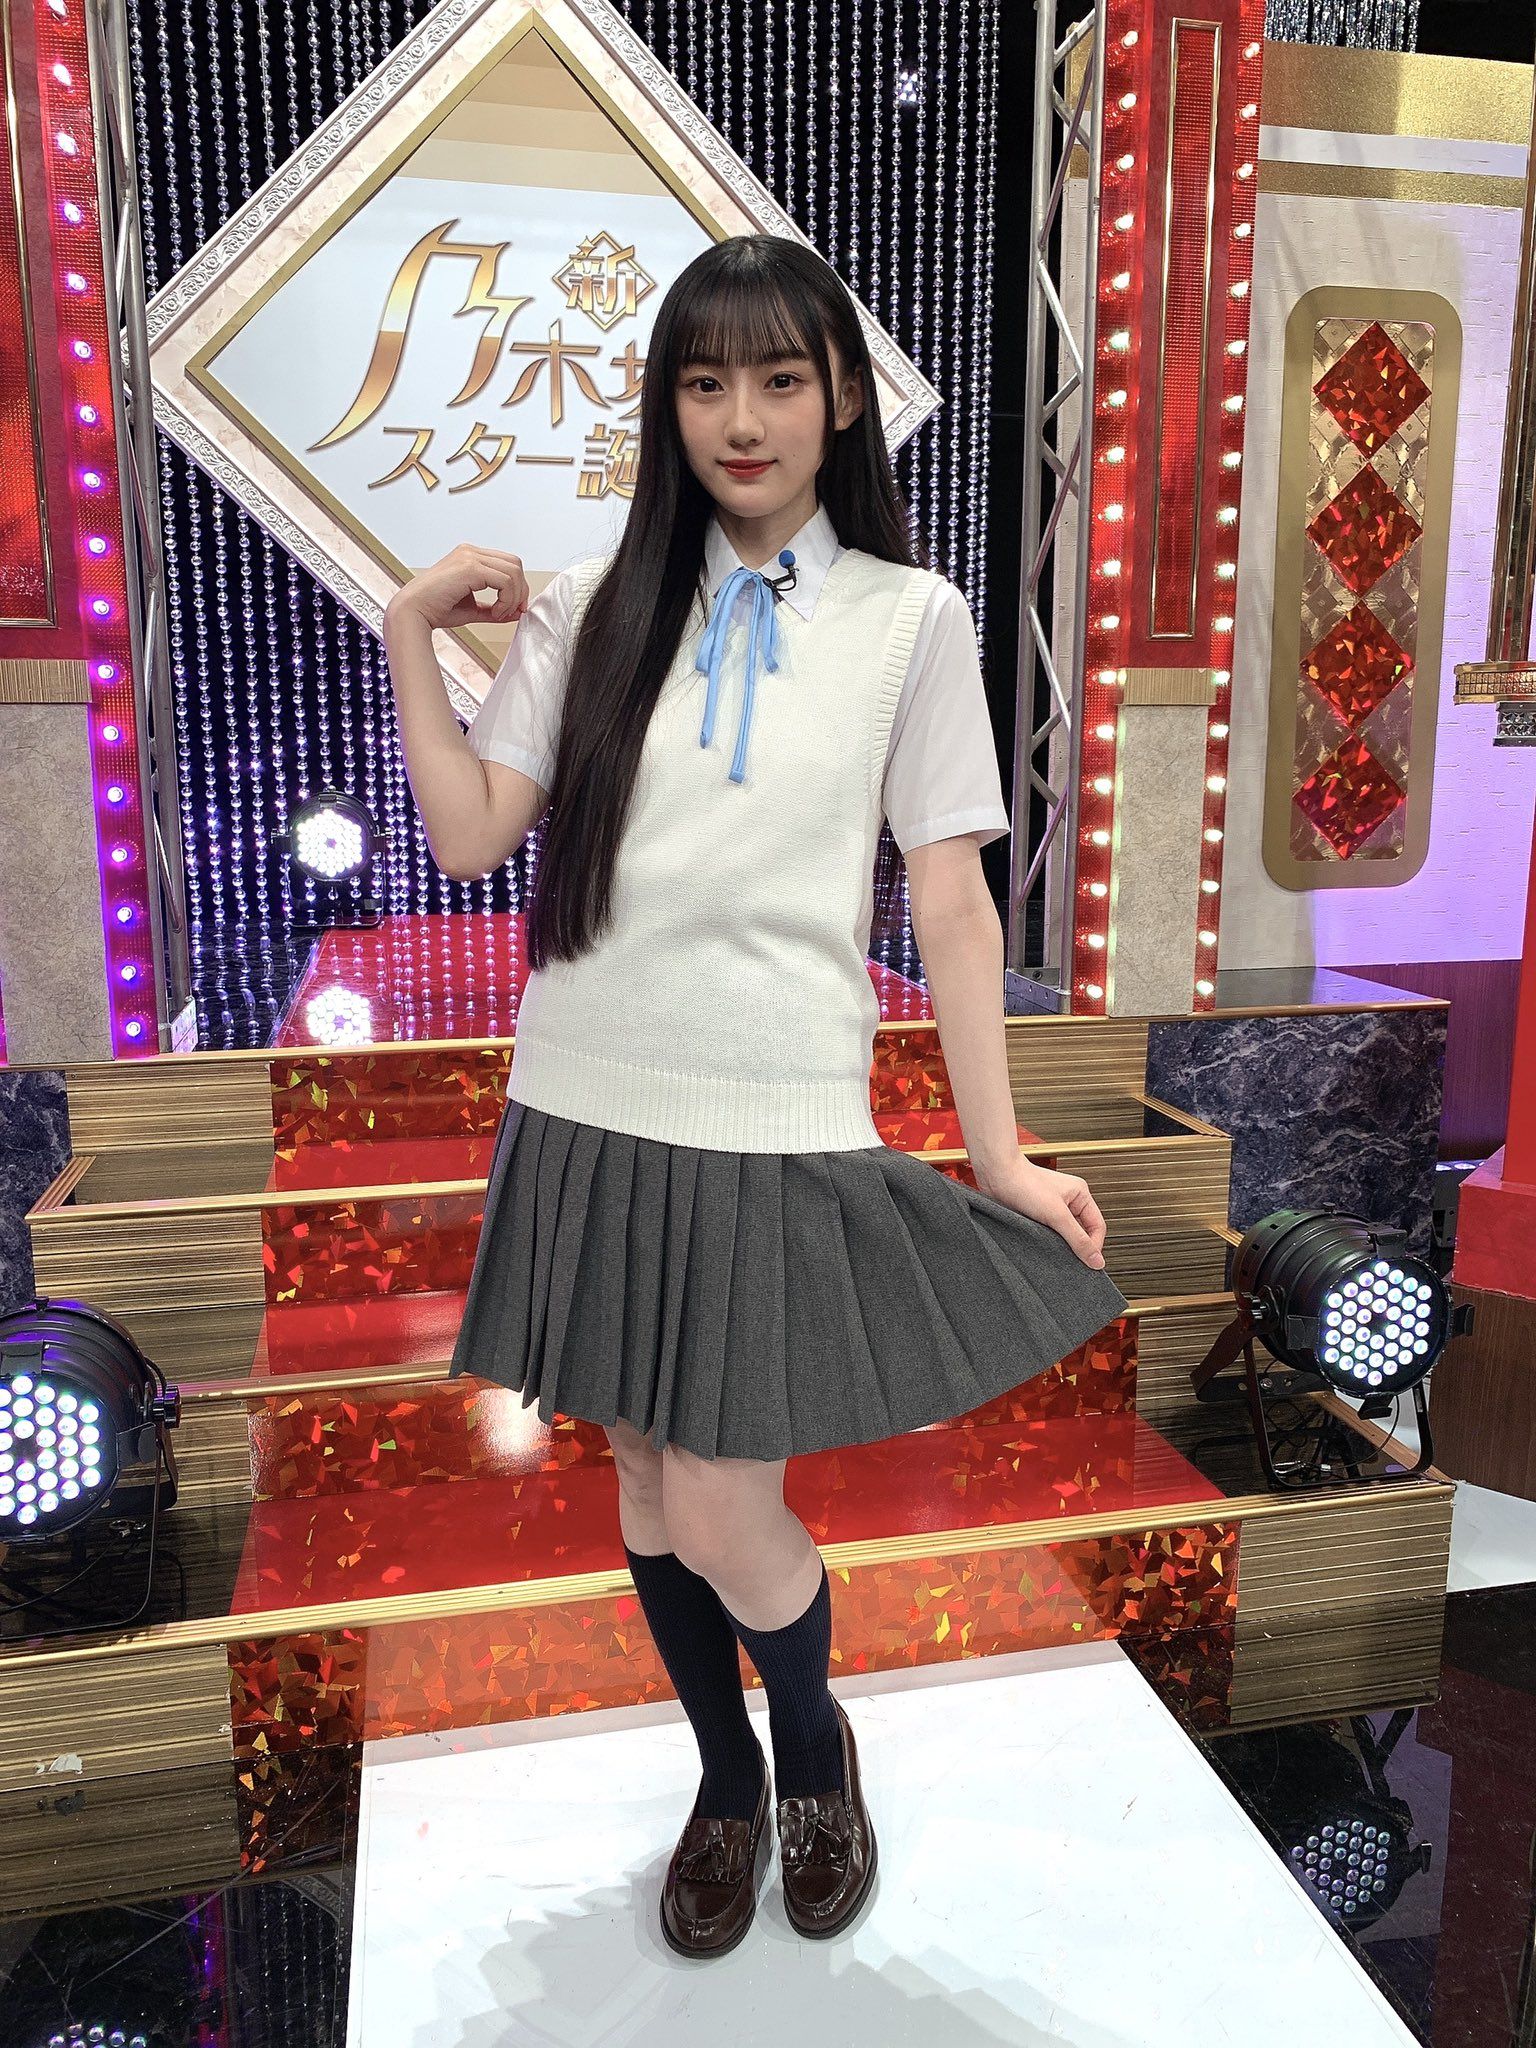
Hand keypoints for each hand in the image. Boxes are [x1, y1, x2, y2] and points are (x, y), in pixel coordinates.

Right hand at [386, 543, 529, 631]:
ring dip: (513, 597)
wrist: (413, 612)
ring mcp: (469, 556)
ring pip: (513, 571)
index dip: (518, 586)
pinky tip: (495, 613)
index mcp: (469, 556)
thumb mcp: (473, 609)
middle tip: (514, 611)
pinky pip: (504, 581)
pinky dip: (506, 600)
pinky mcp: (469, 567)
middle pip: (515, 564)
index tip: (516, 608)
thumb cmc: (436, 610)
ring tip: (499, 614)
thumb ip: (494, 609)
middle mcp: (470, 552)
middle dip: (521, 590)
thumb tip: (516, 613)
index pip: (507, 563)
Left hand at [973, 1156, 1107, 1269]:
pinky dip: (1047, 1241)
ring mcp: (1052, 1207)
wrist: (996, 1175)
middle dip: (1077, 1246)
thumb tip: (1096, 1260)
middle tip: (1071, 1262)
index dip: (1094, 1246)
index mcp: (1080, 1194)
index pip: (1097, 1226)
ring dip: (1060, 1244)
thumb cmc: (1025, 1183)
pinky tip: (1041, 1246)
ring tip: (1053, 1252)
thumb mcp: (1056, 1215)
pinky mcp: (1036, 1214)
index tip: (1087, 1263)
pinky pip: (1048, 1233)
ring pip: (1064, 1234)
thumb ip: (1077, 1239)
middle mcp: (1068, 1200)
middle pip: (1082, 1231)